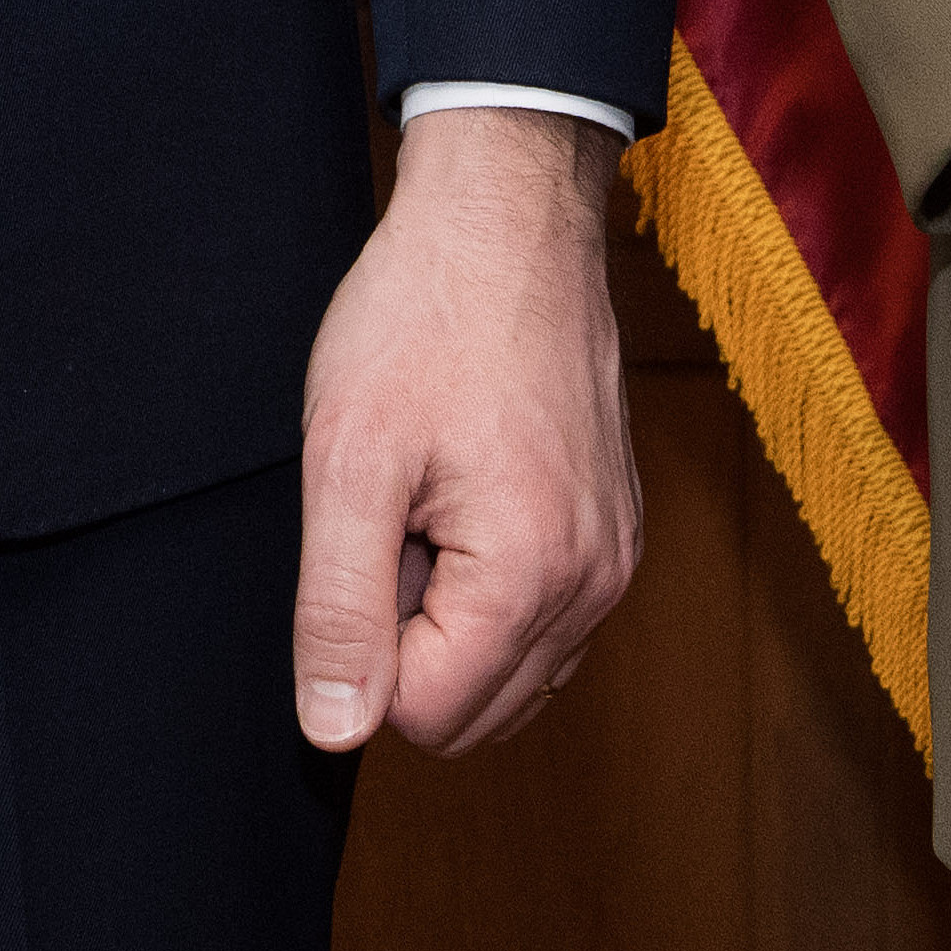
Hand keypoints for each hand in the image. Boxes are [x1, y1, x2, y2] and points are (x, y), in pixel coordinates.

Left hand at [289, 105, 639, 756]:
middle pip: (473, 711)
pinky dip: (489, 590)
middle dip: (409, 638)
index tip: (365, 530)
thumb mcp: (346, 457)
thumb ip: (338, 608)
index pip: (423, 714)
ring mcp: (616, 561)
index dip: (362, 640)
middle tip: (392, 516)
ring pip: (510, 676)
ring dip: (447, 615)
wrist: (509, 218)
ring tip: (427, 499)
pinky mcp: (616, 535)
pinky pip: (543, 626)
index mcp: (532, 575)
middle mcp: (596, 587)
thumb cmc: (422, 317)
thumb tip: (334, 732)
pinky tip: (461, 496)